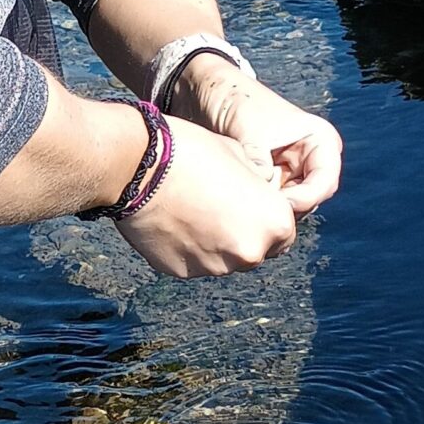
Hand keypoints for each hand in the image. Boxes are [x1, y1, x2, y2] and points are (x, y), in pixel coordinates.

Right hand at [115, 118, 297, 277]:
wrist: (139, 166)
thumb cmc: (192, 152)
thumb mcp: (240, 155)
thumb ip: (258, 181)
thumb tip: (258, 190)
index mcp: (274, 223)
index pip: (284, 232)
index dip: (266, 217)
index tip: (250, 204)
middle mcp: (249, 252)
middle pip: (254, 250)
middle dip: (241, 233)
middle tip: (218, 206)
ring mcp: (214, 266)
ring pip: (222, 259)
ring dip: (214, 242)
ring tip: (191, 211)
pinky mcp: (181, 271)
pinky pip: (192, 262)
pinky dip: (186, 247)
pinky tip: (172, 221)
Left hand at [175, 61, 342, 216]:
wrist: (209, 93)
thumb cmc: (236, 100)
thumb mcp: (249, 129)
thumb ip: (258, 161)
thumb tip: (261, 191)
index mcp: (320, 140)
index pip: (325, 182)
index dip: (306, 198)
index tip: (280, 206)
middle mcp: (310, 158)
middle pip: (310, 199)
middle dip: (286, 208)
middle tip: (259, 215)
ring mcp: (291, 171)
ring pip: (289, 205)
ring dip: (270, 210)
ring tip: (245, 209)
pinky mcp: (270, 180)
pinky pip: (270, 203)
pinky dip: (257, 206)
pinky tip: (238, 207)